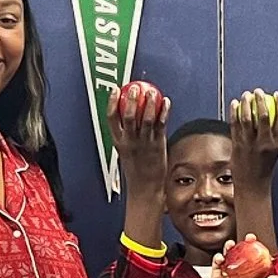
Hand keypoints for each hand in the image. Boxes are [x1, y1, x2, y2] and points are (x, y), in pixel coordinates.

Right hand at [107, 83, 170, 199]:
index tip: (115, 90)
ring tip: (152, 92)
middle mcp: (130, 141)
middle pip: (128, 116)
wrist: (146, 190)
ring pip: (145, 119)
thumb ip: (128, 137)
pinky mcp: (158, 145)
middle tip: (135, 87)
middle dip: (131, 99)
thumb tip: (131, 120)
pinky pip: (161, 125)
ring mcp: (144, 143)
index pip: (111, 118)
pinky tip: (166, 103)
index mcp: (118, 142)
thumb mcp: (126, 153)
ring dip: (149, 103)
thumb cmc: (138, 173)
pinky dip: (164, 112)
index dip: (112, 102)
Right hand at [202, 244, 277, 277]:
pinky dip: (218, 258)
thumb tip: (275, 277)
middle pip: (242, 255)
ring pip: (229, 256)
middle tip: (248, 238)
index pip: (255, 262)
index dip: (258, 252)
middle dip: (244, 245)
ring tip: (231, 244)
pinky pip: (217, 263)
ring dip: (229, 248)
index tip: (261, 245)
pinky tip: (220, 258)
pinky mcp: (216, 275)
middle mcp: (238, 274)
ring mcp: (227, 273)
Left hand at [228, 88, 277, 182]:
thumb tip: (271, 112)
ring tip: (246, 95)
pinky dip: (234, 112)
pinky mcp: (237, 145)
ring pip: (247, 118)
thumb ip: (273, 133)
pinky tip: (234, 104)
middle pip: (263, 115)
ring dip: (246, 103)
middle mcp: (265, 144)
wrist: (252, 185)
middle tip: (258, 91)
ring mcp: (250, 145)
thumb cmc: (264, 166)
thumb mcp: (275, 151)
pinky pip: (235, 124)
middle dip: (260, 99)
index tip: (277, 94)